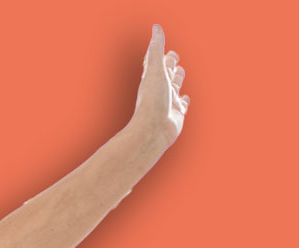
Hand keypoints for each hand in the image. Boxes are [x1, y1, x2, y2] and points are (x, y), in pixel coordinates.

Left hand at [130, 25, 188, 149]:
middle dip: (170, 64)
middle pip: (167, 72)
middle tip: (172, 57)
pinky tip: (185, 99)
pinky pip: (182, 104)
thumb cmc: (152, 101)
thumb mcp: (156, 71)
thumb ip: (157, 50)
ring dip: (178, 79)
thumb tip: (156, 28)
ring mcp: (169, 101)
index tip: (164, 46)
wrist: (153, 130)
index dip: (161, 53)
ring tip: (178, 74)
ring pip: (175, 86)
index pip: (157, 61)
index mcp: (153, 78)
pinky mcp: (177, 113)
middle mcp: (160, 89)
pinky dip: (184, 100)